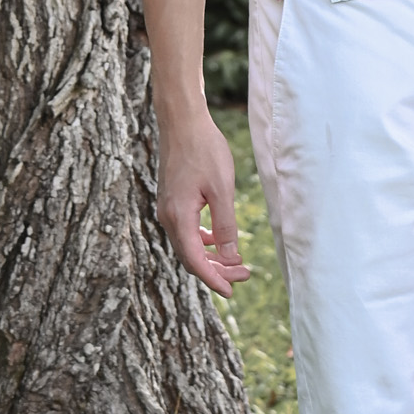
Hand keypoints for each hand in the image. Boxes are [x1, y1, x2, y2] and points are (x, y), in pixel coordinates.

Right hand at [155, 104, 250, 299]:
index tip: (231, 292)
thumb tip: (231, 257)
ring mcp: (168, 209)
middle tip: (244, 276)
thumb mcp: (222, 189)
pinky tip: (220, 241)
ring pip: (189, 245)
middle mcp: (168, 217)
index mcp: (178, 217)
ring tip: (237, 264)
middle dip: (217, 270)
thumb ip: (226, 225)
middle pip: (191, 256)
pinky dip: (204, 241)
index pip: (194, 261)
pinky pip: (187, 231)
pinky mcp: (173, 201)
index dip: (213, 279)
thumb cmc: (204, 151)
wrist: (182, 122)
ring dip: (212, 257)